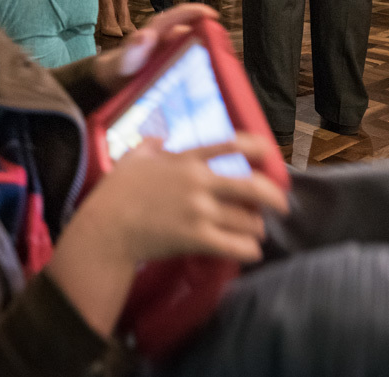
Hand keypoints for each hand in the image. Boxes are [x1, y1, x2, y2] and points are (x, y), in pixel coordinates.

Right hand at [45, 132, 288, 335]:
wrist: (107, 228)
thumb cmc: (116, 193)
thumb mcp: (131, 158)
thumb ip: (149, 145)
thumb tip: (158, 137)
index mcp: (186, 160)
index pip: (230, 145)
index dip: (256, 148)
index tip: (269, 153)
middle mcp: (199, 182)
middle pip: (252, 187)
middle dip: (274, 197)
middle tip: (282, 205)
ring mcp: (199, 211)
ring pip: (248, 220)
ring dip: (256, 228)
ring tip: (255, 232)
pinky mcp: (197, 238)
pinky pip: (237, 246)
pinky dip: (250, 250)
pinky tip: (250, 251)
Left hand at [92, 3, 217, 92]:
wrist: (114, 83)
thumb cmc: (119, 69)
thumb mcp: (124, 60)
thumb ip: (133, 49)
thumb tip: (145, 34)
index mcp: (158, 31)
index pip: (179, 15)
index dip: (196, 12)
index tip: (213, 16)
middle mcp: (169, 38)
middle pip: (195, 30)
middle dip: (211, 36)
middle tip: (225, 51)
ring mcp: (174, 50)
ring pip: (197, 46)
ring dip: (209, 53)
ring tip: (222, 68)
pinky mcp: (176, 64)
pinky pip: (193, 60)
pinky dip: (203, 66)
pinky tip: (211, 80)